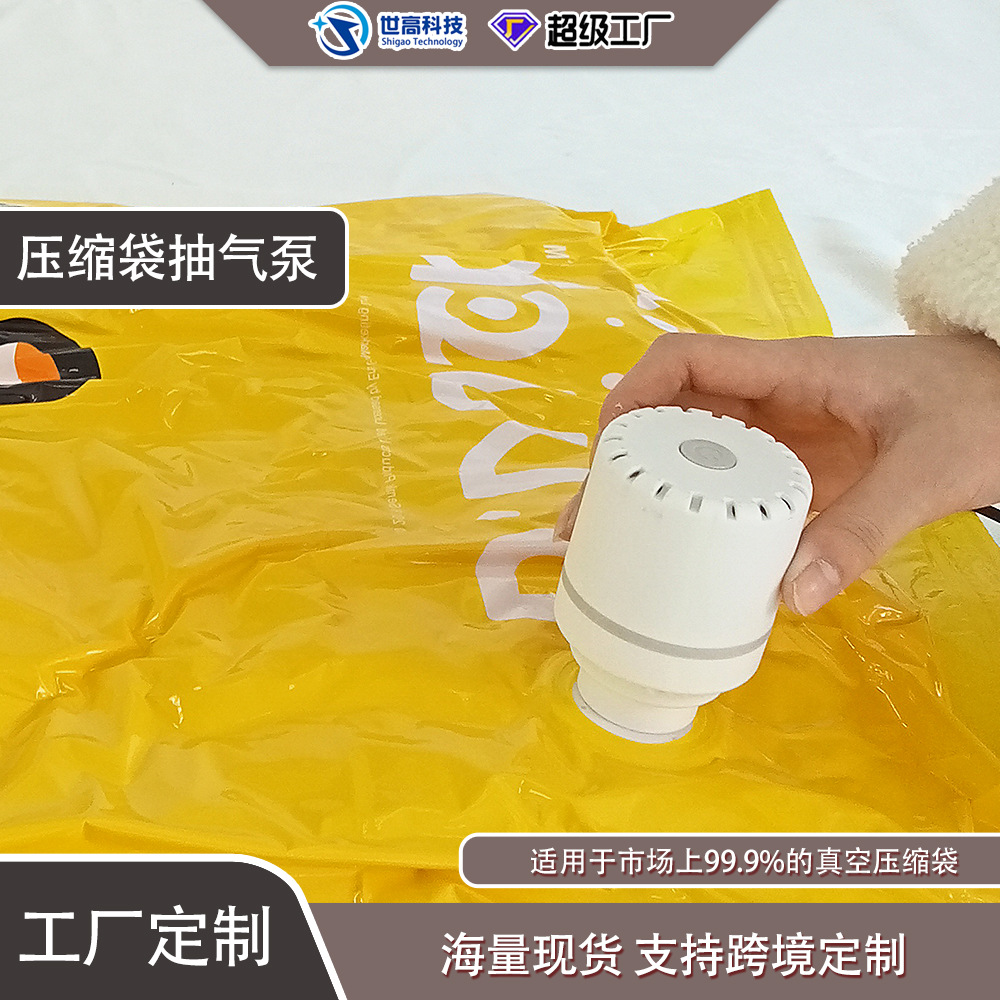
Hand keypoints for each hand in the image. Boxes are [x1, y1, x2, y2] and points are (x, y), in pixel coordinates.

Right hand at [555, 331, 999, 615]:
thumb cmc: (983, 408)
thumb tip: (787, 600)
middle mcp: (773, 399)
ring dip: (648, 492)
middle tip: (585, 524)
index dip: (634, 395)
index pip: (686, 360)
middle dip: (621, 463)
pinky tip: (679, 557)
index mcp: (791, 372)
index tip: (606, 452)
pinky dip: (697, 515)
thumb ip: (863, 529)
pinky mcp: (800, 470)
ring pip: (693, 453)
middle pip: (671, 415)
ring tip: (607, 547)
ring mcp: (784, 435)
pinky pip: (732, 487)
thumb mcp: (927, 470)